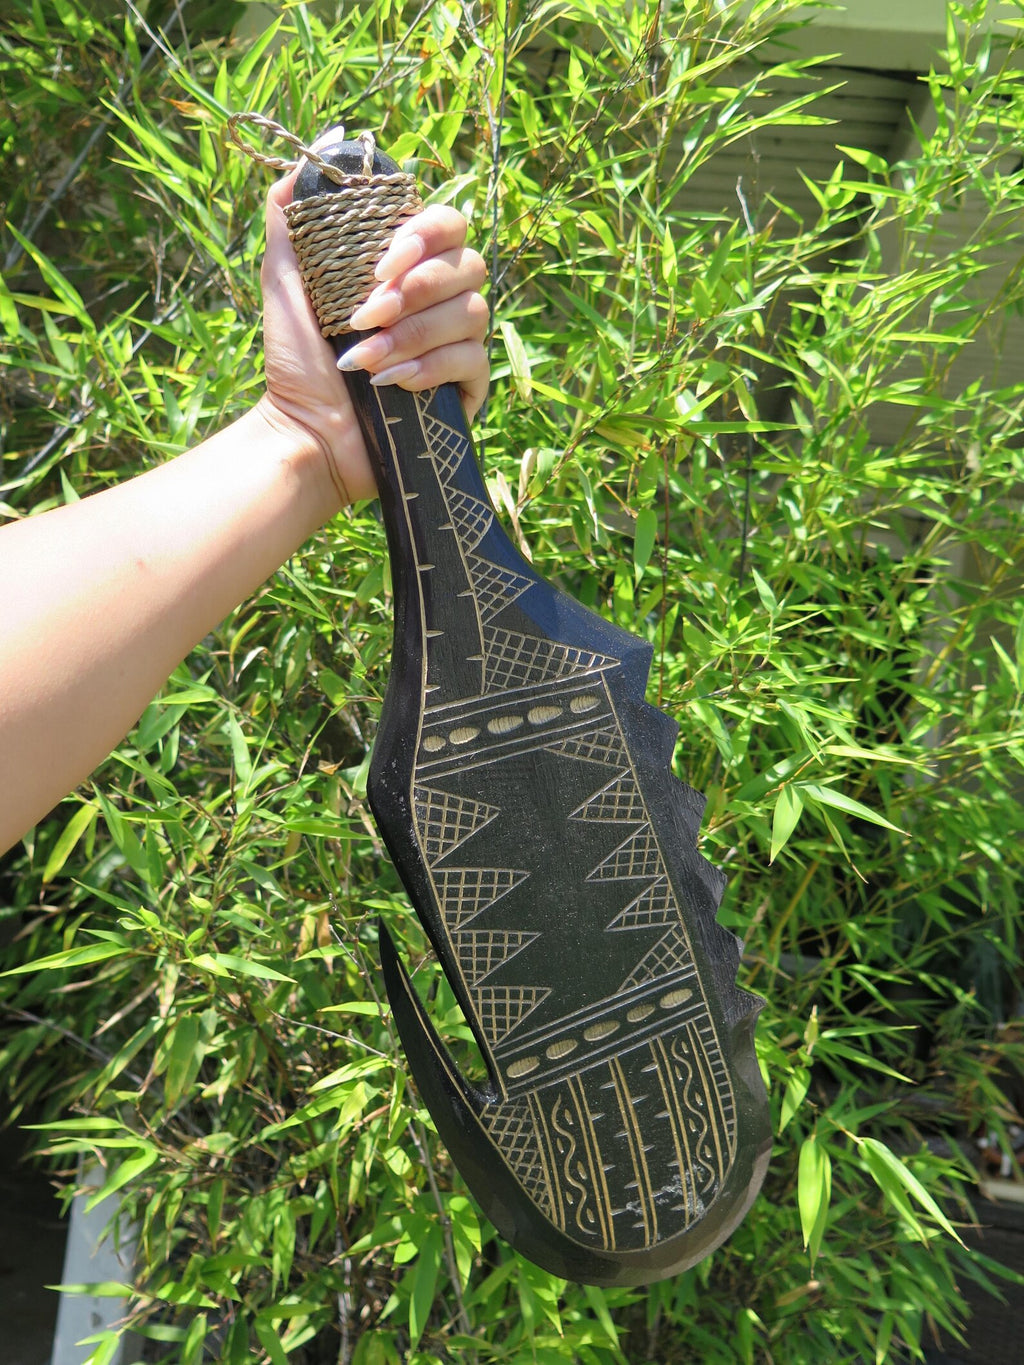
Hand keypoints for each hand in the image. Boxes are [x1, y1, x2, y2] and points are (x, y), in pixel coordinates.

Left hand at [259, 154, 488, 506]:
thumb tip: (306, 161)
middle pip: (469, 264)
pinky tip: (391, 384)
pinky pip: (472, 361)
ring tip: (363, 360)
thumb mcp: (284, 282)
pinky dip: (428, 368)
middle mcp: (442, 301)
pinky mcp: (468, 389)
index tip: (379, 263)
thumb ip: (293, 220)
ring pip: (471, 313)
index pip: (447, 223)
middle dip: (414, 290)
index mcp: (409, 269)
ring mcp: (459, 344)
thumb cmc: (297, 364)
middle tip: (363, 316)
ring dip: (410, 335)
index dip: (423, 233)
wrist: (305, 435)